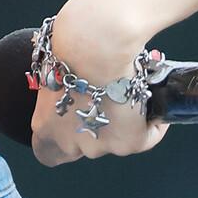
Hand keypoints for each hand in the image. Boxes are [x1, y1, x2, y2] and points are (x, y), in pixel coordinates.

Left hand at [31, 11, 169, 167]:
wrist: (96, 45)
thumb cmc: (72, 47)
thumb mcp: (53, 70)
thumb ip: (59, 90)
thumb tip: (76, 84)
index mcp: (44, 126)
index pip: (47, 152)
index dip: (62, 139)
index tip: (74, 121)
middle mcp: (69, 142)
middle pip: (84, 144)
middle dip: (95, 125)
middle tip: (107, 99)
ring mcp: (100, 146)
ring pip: (116, 139)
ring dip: (122, 122)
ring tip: (129, 94)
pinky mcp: (128, 142)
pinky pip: (147, 136)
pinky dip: (153, 122)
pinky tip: (151, 98)